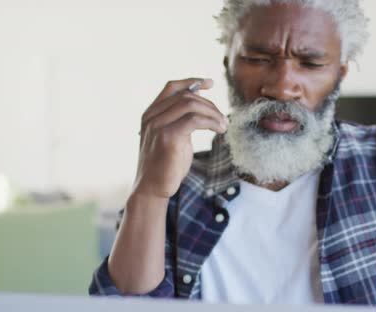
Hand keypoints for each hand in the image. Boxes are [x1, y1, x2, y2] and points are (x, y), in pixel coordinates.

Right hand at [133, 78, 226, 198]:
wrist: (152, 189)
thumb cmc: (165, 165)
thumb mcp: (173, 136)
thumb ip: (181, 119)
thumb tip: (200, 99)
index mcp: (151, 114)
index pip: (172, 87)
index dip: (192, 82)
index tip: (210, 83)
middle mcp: (151, 117)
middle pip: (186, 96)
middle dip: (209, 104)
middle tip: (223, 119)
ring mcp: (158, 126)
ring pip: (190, 105)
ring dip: (213, 113)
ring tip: (224, 125)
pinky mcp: (167, 138)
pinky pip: (194, 120)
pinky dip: (211, 122)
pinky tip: (219, 130)